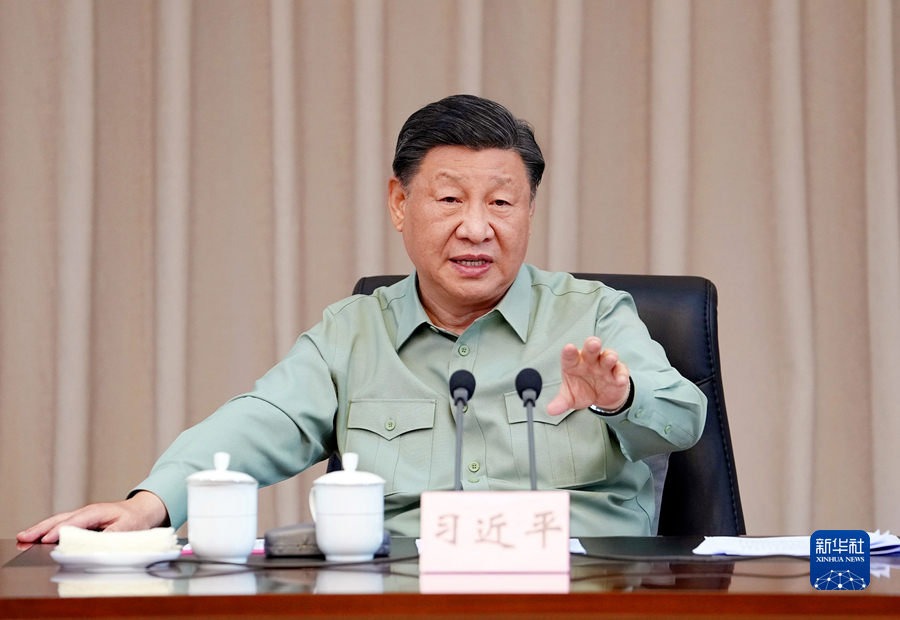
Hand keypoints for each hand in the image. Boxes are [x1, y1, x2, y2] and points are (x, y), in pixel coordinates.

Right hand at [16, 491, 169, 543]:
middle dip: (41, 529)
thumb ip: (111, 537)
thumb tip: (95, 545)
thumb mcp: (128, 529)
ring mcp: (83, 515)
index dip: (59, 531)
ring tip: (23, 536)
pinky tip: (37, 535)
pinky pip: (62, 523)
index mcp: (97, 512)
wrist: (143, 511)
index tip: (45, 540)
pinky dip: (48, 529)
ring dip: (40, 529)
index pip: (74, 522)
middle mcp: (87, 512)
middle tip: (23, 537)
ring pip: (57, 520)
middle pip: (60, 519)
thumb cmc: (136, 520)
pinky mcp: (82, 520)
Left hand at [546, 336, 630, 415]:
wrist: (600, 397)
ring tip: (610, 359)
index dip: (569, 351)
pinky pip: (621, 370)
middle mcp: (589, 361)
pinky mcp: (618, 372)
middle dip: (592, 345)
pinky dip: (621, 374)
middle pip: (591, 349)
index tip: (568, 348)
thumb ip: (561, 402)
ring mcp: (604, 365)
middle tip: (593, 344)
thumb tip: (551, 410)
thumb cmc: (582, 390)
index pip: (570, 355)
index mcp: (574, 363)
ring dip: (610, 356)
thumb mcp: (570, 398)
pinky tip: (620, 379)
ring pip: (608, 355)